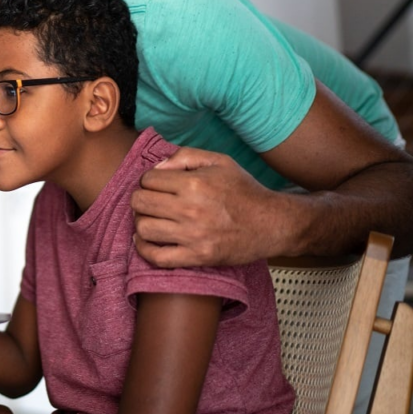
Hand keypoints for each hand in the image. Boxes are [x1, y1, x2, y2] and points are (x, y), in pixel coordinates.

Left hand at [130, 147, 284, 267]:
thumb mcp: (219, 162)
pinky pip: (157, 257)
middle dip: (141, 199)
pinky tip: (146, 240)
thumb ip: (185, 156)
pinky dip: (144, 249)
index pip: (147, 180)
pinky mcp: (197, 257)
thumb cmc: (244, 190)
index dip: (148, 180)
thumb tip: (157, 166)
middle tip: (151, 202)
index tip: (157, 185)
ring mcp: (193, 236)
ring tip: (151, 219)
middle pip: (140, 202)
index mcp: (194, 183)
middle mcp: (191, 209)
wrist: (272, 223)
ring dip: (142, 222)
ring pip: (143, 228)